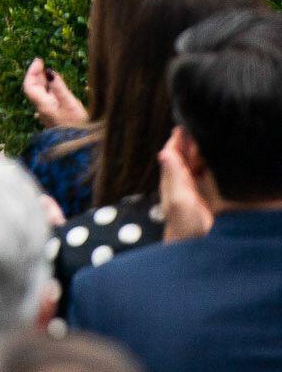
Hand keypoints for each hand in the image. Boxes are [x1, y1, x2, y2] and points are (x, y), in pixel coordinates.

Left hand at [22, 58, 88, 128]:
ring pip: (41, 94)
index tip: (39, 61)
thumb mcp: (70, 104)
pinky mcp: (55, 117)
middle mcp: (43, 110)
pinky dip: (49, 90)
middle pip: (34, 89)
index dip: (32, 72)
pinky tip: (56, 87)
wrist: (83, 146)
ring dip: (43, 82)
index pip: (29, 86)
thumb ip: (59, 88)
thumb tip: (49, 72)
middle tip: (43, 63)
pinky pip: (47, 99)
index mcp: (43, 105)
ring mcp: (48, 114)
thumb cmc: (79, 125)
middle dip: (36, 75)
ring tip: (49, 72)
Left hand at [159, 128, 214, 242]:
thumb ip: (174, 176)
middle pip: (179, 158)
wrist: (190, 245)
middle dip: (185, 143)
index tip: (182, 127)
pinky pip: (196, 176)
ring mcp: (186, 190)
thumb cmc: (185, 223)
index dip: (176, 141)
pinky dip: (200, 165)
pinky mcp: (196, 197)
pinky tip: (206, 161)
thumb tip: (165, 152)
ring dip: (193, 152)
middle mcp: (176, 182)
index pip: (171, 154)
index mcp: (171, 180)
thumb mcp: (180, 199)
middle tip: (193, 128)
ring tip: (200, 139)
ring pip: (188, 165)